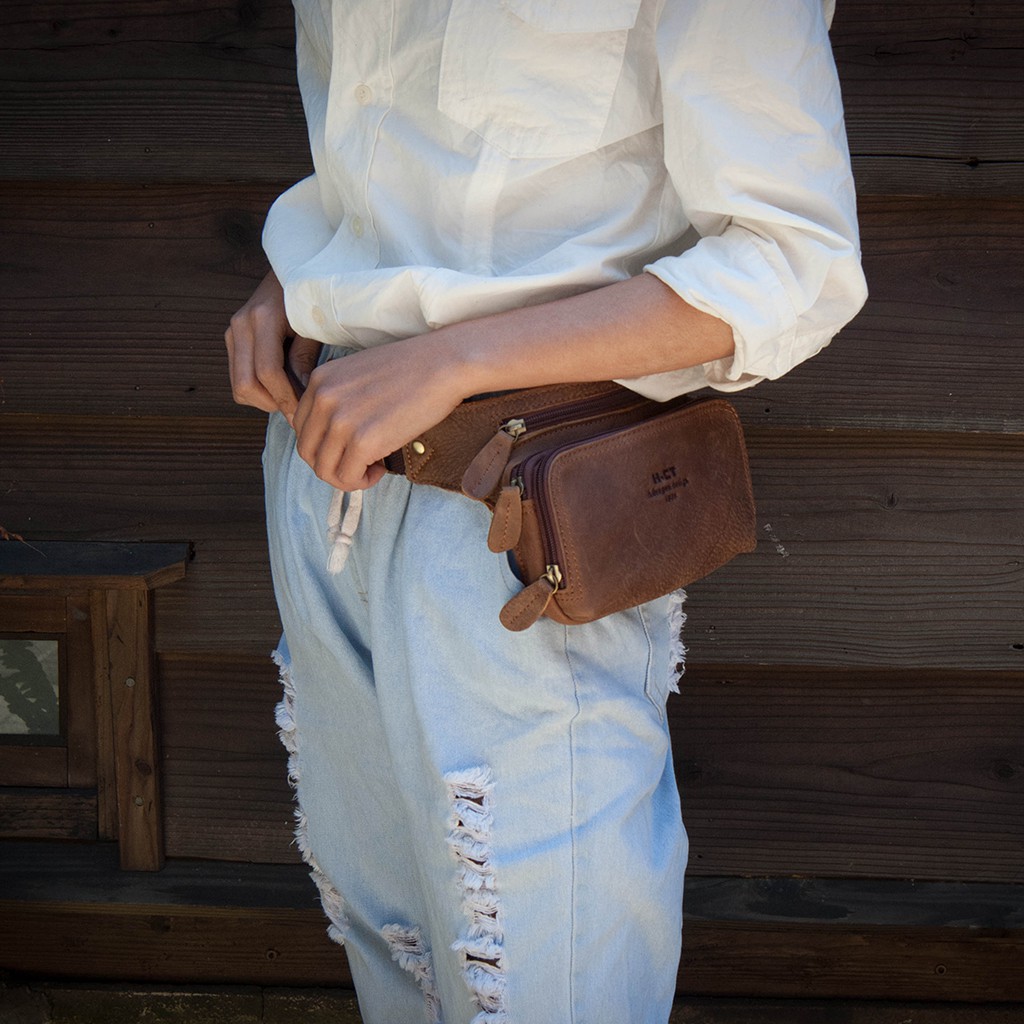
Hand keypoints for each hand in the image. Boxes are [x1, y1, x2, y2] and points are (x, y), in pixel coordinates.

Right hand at [224, 269, 321, 422]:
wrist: (288, 274)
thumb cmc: (308, 299)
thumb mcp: (313, 326)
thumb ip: (305, 359)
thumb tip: (303, 396)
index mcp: (263, 318)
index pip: (268, 372)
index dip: (285, 398)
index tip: (303, 413)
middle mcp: (241, 325)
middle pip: (245, 384)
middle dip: (272, 404)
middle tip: (297, 412)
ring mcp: (232, 332)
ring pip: (238, 386)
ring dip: (264, 400)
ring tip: (291, 398)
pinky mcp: (232, 340)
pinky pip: (238, 378)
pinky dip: (257, 391)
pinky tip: (279, 387)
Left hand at [292, 334, 466, 490]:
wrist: (444, 364)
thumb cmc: (413, 369)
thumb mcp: (359, 374)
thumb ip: (340, 399)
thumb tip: (335, 437)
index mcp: (320, 380)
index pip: (301, 428)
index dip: (324, 446)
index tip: (348, 448)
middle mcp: (323, 399)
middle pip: (308, 452)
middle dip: (331, 466)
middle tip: (358, 465)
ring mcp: (341, 421)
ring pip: (324, 470)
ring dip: (346, 478)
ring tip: (371, 469)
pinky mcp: (363, 441)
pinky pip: (348, 477)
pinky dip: (362, 481)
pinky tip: (382, 469)